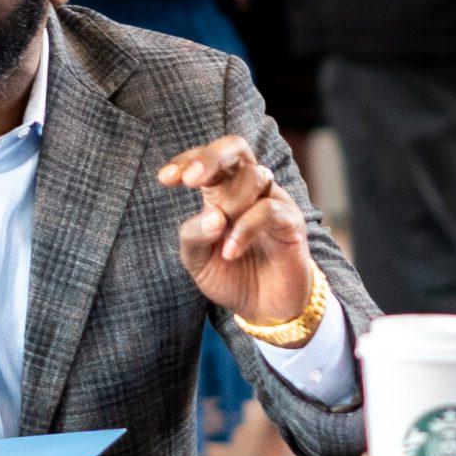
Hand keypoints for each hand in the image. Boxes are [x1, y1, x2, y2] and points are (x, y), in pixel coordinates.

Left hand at [159, 136, 313, 328]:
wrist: (265, 308)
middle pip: (235, 147)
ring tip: (220, 236)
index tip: (165, 179)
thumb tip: (212, 216)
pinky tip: (230, 251)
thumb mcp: (198, 260)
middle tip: (191, 180)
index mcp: (221, 190)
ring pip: (254, 175)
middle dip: (210, 158)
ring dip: (230, 202)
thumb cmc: (231, 276)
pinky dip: (245, 228)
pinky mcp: (291, 221)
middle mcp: (248, 189)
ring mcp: (272, 201)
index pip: (207, 158)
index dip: (186, 160)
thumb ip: (194, 236)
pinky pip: (269, 209)